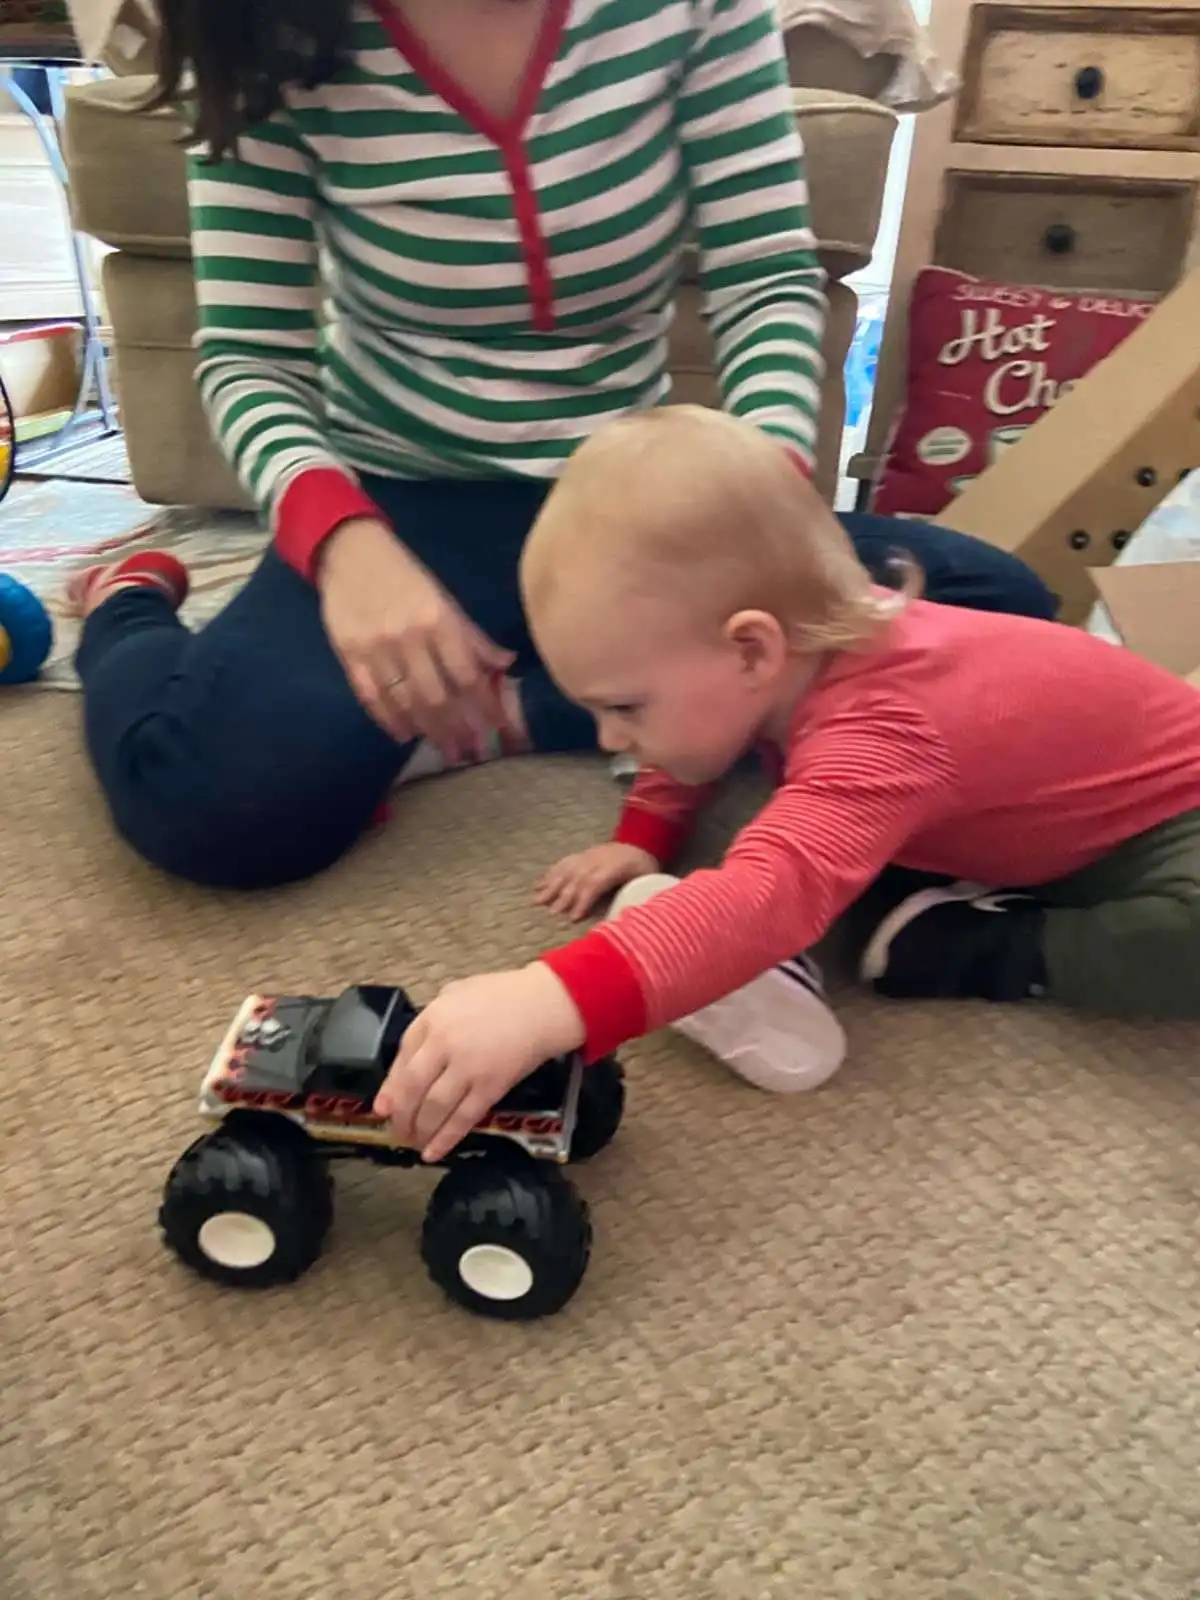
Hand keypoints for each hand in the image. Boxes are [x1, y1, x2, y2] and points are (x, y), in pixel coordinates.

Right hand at [317, 518, 513, 759]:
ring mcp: (376, 648)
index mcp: (438, 620)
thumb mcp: (445, 600)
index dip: (484, 706)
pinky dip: (388, 720)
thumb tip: (506, 663)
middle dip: (457, 730)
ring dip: (426, 731)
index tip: (497, 730)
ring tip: (444, 750)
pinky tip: (403, 735)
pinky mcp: (349, 654)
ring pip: (405, 701)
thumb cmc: (405, 577)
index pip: (467, 674)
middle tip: (470, 753)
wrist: (351, 552)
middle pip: (436, 696)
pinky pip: (370, 696)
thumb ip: (472, 637)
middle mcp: (408, 637)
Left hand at [374, 965, 585, 1161]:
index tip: (383, 1108)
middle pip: (412, 1088)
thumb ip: (431, 1021)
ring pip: (434, 1108)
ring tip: (414, 1143)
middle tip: (397, 1132)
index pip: (402, 1060)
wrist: (544, 1006)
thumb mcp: (456, 993)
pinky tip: (434, 1152)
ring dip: (420, 1130)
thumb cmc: (502, 995)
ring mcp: (468, 1068)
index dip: (390, 1088)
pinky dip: (446, 1138)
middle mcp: (444, 1045)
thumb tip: (410, 1057)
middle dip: (401, 1116)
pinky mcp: (491, 1087)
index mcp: (433, 1019)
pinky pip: (463, 1118)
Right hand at [535, 842, 657, 919]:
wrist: (641, 841)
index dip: (583, 900)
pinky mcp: (583, 853)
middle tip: (552, 913)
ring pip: (567, 869)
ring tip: (538, 900)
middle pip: (577, 877)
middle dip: (564, 896)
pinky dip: (550, 874)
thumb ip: (635, 896)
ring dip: (551, 885)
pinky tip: (539, 884)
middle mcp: (599, 858)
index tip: (573, 918)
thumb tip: (623, 918)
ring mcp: (589, 854)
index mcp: (616, 866)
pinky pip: (564, 862)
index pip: (595, 883)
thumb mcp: (647, 881)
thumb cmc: (645, 868)